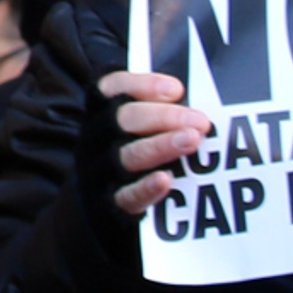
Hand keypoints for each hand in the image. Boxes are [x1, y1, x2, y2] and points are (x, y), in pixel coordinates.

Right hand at [99, 68, 215, 222]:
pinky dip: (145, 187)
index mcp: (99, 112)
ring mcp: (98, 172)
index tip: (176, 90)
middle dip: (163, 116)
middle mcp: (94, 139)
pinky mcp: (106, 205)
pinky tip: (166, 180)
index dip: (142, 85)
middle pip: (122, 119)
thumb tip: (199, 102)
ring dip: (160, 146)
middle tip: (199, 121)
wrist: (93, 207)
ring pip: (126, 155)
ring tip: (191, 141)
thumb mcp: (136, 127)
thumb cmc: (128, 154)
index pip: (111, 87)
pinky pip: (126, 196)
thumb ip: (161, 110)